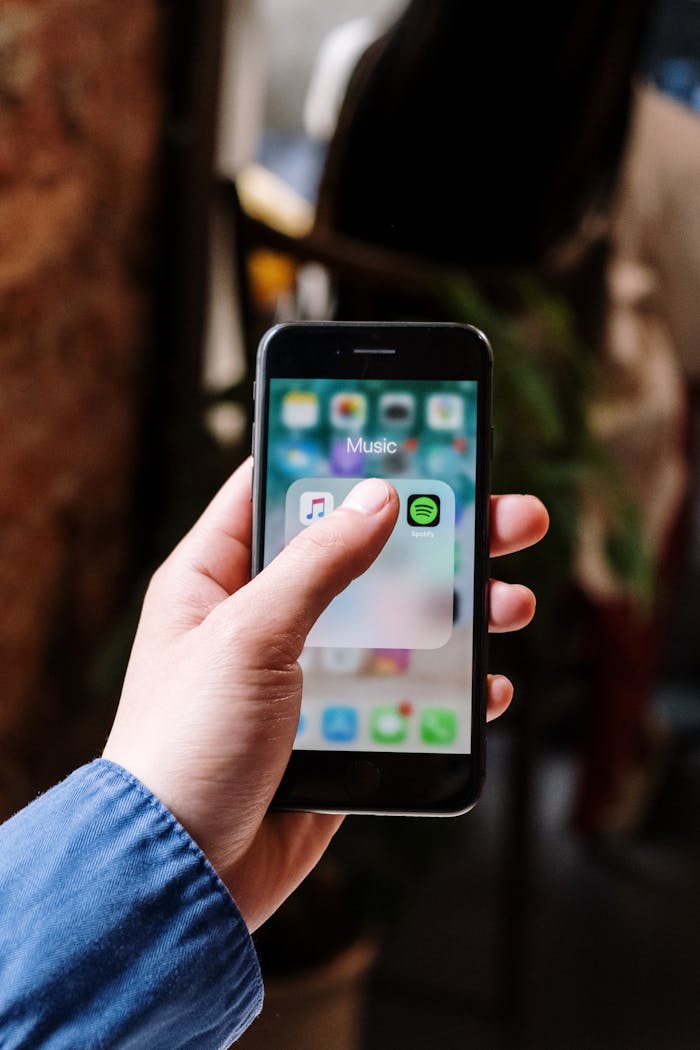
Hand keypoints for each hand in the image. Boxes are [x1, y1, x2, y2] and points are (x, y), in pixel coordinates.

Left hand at [104, 459, 547, 930]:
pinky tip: (486, 684)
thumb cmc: (186, 746)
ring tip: (512, 602)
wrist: (182, 877)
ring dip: (457, 611)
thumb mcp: (249, 636)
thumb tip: (378, 496)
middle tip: (504, 515)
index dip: (337, 461)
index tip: (402, 439)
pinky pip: (403, 692)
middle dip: (434, 536)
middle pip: (361, 554)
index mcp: (219, 578)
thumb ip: (319, 565)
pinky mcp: (337, 727)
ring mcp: (305, 673)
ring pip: (395, 622)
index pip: (278, 492)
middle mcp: (264, 617)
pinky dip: (448, 687)